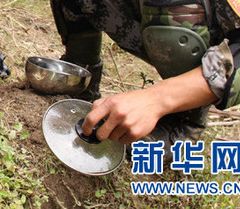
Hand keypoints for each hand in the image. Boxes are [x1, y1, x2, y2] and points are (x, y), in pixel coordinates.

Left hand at [81, 67, 217, 144]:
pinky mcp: (135, 133)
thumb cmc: (132, 100)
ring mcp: (127, 124)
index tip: (86, 132)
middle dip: (101, 134)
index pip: (91, 119)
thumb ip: (99, 105)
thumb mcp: (113, 97)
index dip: (86, 128)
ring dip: (114, 135)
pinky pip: (123, 142)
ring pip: (112, 139)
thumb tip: (89, 118)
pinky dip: (123, 138)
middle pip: (101, 134)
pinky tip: (128, 129)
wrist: (153, 102)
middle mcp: (118, 114)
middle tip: (105, 131)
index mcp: (110, 104)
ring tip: (121, 126)